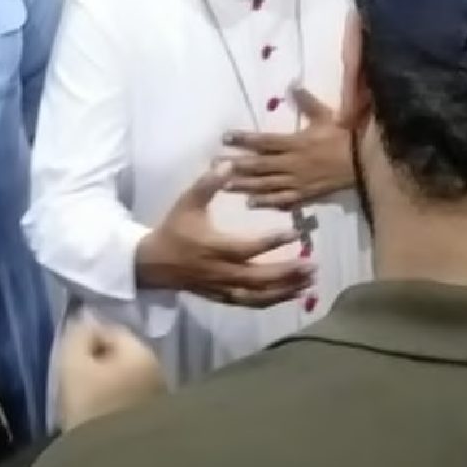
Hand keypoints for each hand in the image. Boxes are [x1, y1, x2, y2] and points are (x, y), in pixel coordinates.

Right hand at [54, 312, 164, 429]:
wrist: (107, 465)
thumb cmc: (87, 407)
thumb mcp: (71, 363)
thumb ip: (78, 333)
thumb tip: (87, 322)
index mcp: (142, 352)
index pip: (110, 331)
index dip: (85, 343)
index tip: (70, 365)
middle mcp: (159, 370)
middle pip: (121, 356)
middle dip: (99, 364)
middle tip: (77, 384)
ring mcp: (161, 398)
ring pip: (128, 380)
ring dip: (110, 385)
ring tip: (89, 404)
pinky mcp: (156, 422)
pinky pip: (132, 402)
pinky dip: (118, 405)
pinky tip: (103, 419)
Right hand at [134, 160, 314, 306]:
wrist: (153, 263)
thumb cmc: (174, 229)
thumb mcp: (187, 202)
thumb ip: (207, 184)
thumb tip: (228, 164)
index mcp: (216, 248)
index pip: (249, 248)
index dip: (272, 242)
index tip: (295, 233)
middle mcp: (223, 272)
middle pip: (260, 279)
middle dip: (288, 274)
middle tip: (312, 265)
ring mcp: (223, 288)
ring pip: (258, 295)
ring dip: (285, 291)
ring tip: (309, 282)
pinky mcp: (223, 297)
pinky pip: (251, 303)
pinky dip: (272, 301)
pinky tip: (290, 294)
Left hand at [224, 86, 353, 209]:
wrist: (362, 163)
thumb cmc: (343, 137)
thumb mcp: (326, 116)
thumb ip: (307, 102)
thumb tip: (292, 84)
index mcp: (295, 142)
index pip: (263, 141)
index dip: (243, 139)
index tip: (225, 137)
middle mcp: (291, 162)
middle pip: (259, 165)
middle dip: (237, 164)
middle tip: (215, 164)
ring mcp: (296, 181)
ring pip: (265, 184)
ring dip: (245, 185)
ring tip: (225, 185)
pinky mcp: (304, 195)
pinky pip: (282, 200)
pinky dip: (266, 202)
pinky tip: (251, 204)